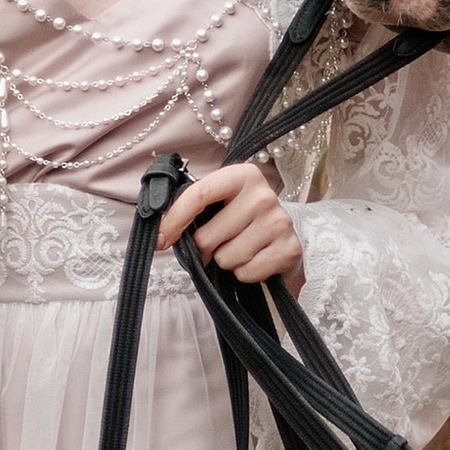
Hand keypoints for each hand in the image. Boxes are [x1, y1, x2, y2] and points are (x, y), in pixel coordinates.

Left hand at [159, 158, 302, 291]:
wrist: (284, 237)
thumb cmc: (242, 220)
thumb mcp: (219, 203)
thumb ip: (192, 208)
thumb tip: (159, 234)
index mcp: (241, 175)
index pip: (198, 195)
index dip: (173, 220)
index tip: (160, 239)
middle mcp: (263, 195)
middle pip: (207, 237)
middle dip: (206, 248)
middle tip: (220, 242)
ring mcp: (279, 222)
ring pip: (226, 259)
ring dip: (226, 261)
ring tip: (241, 248)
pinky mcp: (289, 249)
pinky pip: (246, 273)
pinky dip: (244, 273)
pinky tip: (256, 258)